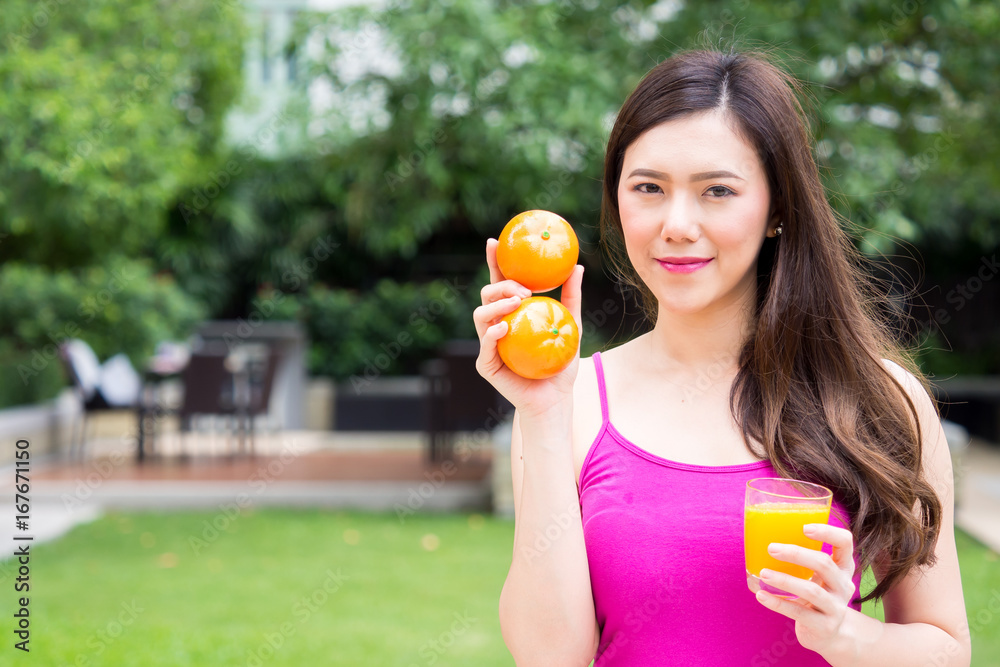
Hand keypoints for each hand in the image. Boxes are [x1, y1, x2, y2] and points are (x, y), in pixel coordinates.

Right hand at [472, 238, 583, 418]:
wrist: (555, 399)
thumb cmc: (560, 363)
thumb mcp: (571, 326)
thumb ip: (571, 298)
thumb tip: (577, 266)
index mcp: (512, 313)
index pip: (500, 283)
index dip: (494, 262)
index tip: (495, 242)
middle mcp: (496, 325)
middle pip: (487, 295)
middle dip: (501, 284)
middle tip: (524, 289)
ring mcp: (489, 344)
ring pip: (480, 315)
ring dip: (497, 304)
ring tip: (517, 302)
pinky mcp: (486, 364)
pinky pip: (485, 344)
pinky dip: (493, 332)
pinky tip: (505, 327)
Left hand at [755, 523, 858, 657]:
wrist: (830, 634)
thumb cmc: (817, 594)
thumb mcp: (819, 576)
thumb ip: (804, 559)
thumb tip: (763, 535)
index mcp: (843, 567)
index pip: (845, 542)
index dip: (827, 532)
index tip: (804, 528)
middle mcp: (843, 585)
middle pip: (824, 564)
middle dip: (796, 554)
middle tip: (771, 548)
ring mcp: (836, 607)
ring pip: (811, 590)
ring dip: (784, 580)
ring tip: (763, 573)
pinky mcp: (824, 626)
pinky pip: (798, 612)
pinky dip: (778, 603)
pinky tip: (761, 595)